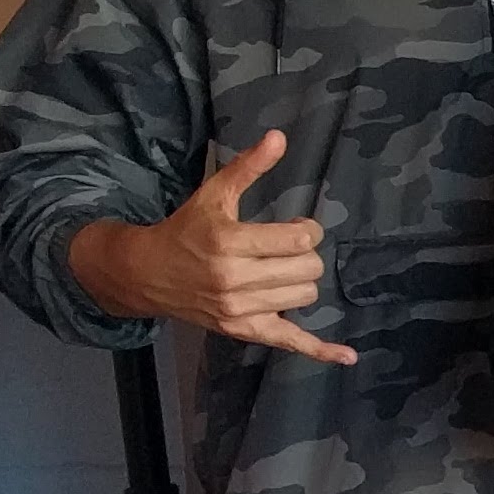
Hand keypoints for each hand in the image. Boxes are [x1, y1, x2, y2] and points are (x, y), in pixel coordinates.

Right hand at [66, 128, 355, 363]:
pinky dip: (320, 350)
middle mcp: (234, 278)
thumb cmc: (186, 230)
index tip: (295, 228)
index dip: (307, 230)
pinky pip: (290, 342)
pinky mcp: (242, 330)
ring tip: (279, 271)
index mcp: (229, 242)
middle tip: (286, 249)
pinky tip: (347, 356)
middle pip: (308, 269)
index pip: (300, 239)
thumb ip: (248, 167)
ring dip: (301, 282)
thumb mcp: (214, 194)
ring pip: (305, 297)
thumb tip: (279, 136)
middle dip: (305, 255)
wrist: (146, 273)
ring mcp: (239, 309)